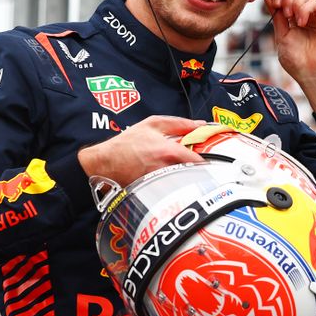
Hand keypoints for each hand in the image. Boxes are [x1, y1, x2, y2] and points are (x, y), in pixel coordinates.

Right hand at [78, 115, 205, 186]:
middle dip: (197, 170)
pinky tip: (169, 181)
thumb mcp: (153, 124)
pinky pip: (170, 189)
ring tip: (183, 174)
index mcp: (169, 151)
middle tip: (198, 167)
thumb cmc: (127, 142)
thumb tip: (200, 125)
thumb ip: (179, 124)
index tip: (210, 160)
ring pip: (182, 182)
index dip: (206, 160)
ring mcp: (161, 182)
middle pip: (193, 173)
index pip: (198, 160)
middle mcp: (167, 168)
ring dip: (185, 179)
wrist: (105, 161)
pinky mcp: (154, 191)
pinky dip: (173, 185)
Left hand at [265, 0, 315, 111]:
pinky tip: (302, 23)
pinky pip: (315, 3)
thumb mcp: (281, 36)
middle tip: (285, 13)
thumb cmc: (297, 61)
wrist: (312, 74)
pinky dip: (305, 9)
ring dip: (295, 2)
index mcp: (295, 19)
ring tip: (293, 19)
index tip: (275, 4)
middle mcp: (307, 15)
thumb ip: (277, 17)